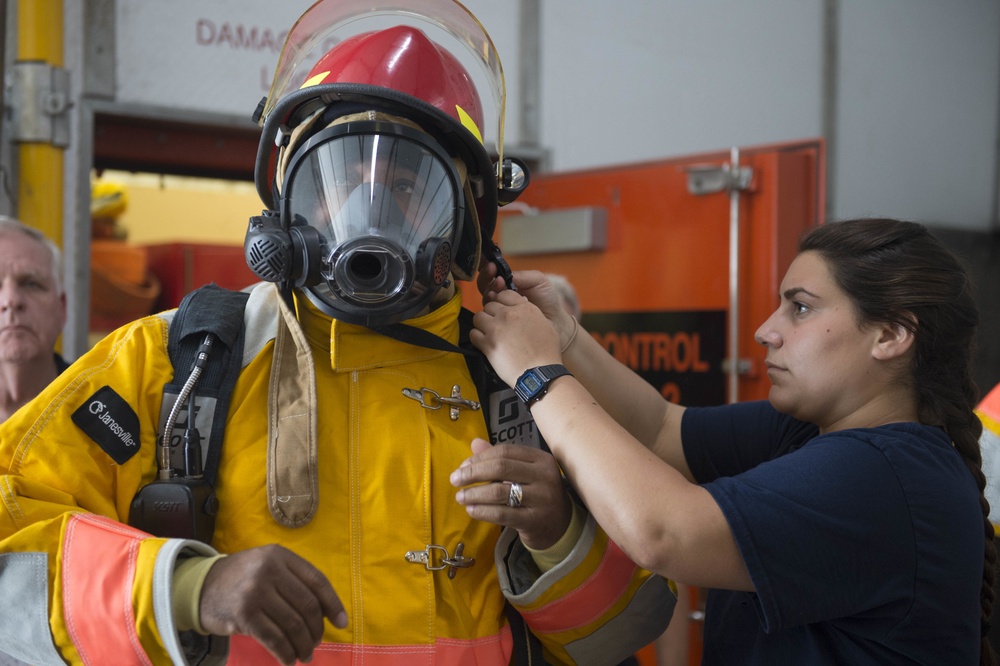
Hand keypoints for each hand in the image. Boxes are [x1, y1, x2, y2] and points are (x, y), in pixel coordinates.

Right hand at [199, 544, 347, 664]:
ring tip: (305, 655)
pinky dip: (285, 653)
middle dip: (317, 630)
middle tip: (316, 643)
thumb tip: (328, 614)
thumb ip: (294, 582)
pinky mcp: (243, 614)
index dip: (333, 604)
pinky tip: (289, 660)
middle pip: (307, 605)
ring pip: (293, 624)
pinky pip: (274, 638)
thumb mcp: (268, 567)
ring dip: (303, 645)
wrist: (200, 587)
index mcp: (280, 555)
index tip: (342, 623)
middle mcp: (269, 569)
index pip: (317, 581)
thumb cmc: (242, 580)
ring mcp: (255, 591)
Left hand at [451, 438, 572, 549]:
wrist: (560, 526)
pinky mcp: (534, 520)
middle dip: (473, 473)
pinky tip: (471, 510)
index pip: (505, 451)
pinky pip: (501, 514)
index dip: (480, 457)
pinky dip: (482, 511)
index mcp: (541, 459)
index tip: (462, 466)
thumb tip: (474, 443)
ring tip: (460, 497)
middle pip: (501, 467)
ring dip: (474, 494)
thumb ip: (500, 458)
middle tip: (455, 480)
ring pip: (499, 492)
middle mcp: (544, 476)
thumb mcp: (524, 473)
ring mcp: (541, 499)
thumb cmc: (537, 495)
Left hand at [470, 290, 561, 386]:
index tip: (503, 312)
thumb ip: (530, 313)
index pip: (504, 294)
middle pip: (489, 305)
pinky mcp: (488, 344)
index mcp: (524, 308)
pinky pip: (473, 333)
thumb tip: (522, 307)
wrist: (540, 373)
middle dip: (492, 314)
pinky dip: (477, 338)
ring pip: (478, 317)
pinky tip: (484, 343)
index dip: (502, 303)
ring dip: (482, 324)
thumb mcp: (545, 325)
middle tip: (497, 326)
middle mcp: (508, 315)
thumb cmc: (547, 352)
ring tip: (489, 334)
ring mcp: (496, 329)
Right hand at [477, 263, 577, 349]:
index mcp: (508, 284)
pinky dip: (494, 304)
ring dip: (491, 289)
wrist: (554, 320)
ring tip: (501, 285)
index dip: (488, 269)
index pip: (492, 274)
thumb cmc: (547, 300)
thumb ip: (523, 275)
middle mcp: (500, 296)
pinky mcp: (498, 322)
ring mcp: (498, 309)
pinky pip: (490, 312)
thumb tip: (504, 276)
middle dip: (487, 277)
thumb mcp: (538, 281)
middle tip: (497, 277)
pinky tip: (503, 301)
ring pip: (485, 297)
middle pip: (484, 284)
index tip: (492, 265)